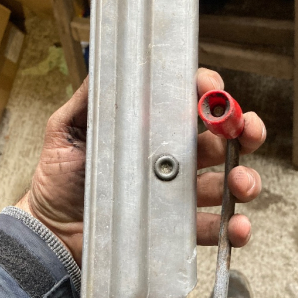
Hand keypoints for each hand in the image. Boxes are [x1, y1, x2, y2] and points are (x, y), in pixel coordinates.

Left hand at [16, 68, 265, 266]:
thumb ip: (89, 100)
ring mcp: (177, 193)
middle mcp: (171, 158)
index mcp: (150, 130)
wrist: (51, 231)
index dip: (207, 91)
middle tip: (246, 130)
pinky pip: (212, 226)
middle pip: (220, 138)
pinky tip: (237, 225)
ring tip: (241, 183)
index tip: (212, 90)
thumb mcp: (67, 129)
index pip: (188, 103)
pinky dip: (232, 226)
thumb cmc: (59, 178)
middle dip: (242, 129)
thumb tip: (108, 66)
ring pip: (225, 181)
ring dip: (244, 179)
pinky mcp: (177, 228)